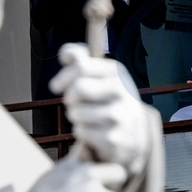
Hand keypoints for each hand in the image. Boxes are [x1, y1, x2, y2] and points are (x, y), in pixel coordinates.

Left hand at [49, 43, 150, 175]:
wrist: (135, 135)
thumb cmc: (110, 100)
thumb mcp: (102, 76)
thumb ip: (82, 60)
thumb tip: (64, 54)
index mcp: (118, 72)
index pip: (82, 66)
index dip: (63, 76)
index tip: (56, 86)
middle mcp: (122, 91)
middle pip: (77, 88)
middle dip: (69, 98)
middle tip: (75, 103)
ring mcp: (120, 115)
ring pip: (76, 112)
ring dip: (75, 116)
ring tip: (87, 117)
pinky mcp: (114, 138)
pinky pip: (80, 131)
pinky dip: (81, 132)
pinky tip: (94, 131)